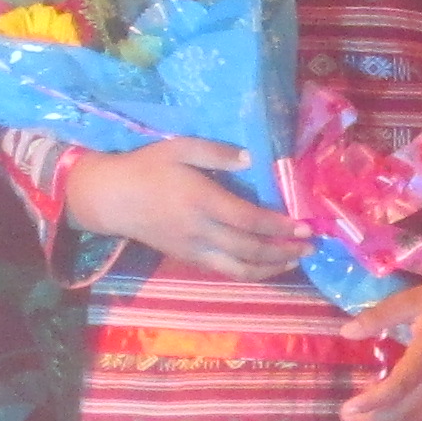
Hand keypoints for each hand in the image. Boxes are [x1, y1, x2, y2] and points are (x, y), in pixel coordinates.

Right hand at [62, 136, 310, 277]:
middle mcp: (200, 230)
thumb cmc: (146, 168)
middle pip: (249, 249)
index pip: (248, 220)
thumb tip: (252, 160)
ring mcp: (193, 249)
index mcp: (201, 200)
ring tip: (295, 262)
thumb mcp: (178, 148)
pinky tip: (266, 266)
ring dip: (271, 268)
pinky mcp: (188, 259)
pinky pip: (224, 271)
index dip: (279, 226)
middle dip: (284, 251)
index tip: (304, 226)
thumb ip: (216, 152)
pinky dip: (249, 272)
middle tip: (311, 247)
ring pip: (239, 268)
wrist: (111, 199)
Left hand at [341, 280, 421, 420]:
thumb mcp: (412, 299)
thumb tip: (345, 332)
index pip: (399, 386)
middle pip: (406, 409)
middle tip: (347, 417)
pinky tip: (390, 409)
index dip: (372, 401)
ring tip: (363, 418)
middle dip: (374, 419)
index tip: (348, 408)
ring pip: (418, 416)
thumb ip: (378, 316)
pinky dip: (407, 415)